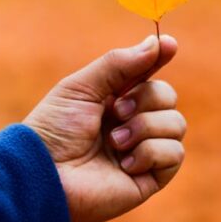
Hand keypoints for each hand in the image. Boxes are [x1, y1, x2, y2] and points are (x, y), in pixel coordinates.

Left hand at [24, 35, 185, 221]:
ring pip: (177, 123)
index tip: (168, 45)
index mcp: (114, 99)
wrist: (44, 174)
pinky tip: (124, 165)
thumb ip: (119, 63)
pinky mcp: (151, 178)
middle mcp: (132, 123)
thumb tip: (157, 43)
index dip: (160, 57)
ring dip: (145, 127)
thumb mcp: (82, 87)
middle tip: (116, 112)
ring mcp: (143, 151)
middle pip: (168, 96)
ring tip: (114, 142)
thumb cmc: (54, 130)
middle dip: (146, 99)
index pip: (148, 74)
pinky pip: (175, 153)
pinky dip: (150, 152)